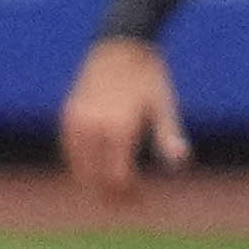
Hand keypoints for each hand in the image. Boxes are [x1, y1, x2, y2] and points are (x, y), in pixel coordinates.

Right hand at [62, 33, 191, 195]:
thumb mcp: (164, 105)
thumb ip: (168, 136)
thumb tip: (180, 163)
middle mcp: (94, 128)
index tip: (141, 200)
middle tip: (126, 204)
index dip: (128, 194)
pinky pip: (70, 151)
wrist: (120, 45)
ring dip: (93, 183)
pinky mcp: (68, 116)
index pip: (117, 176)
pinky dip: (81, 165)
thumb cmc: (148, 75)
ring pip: (78, 167)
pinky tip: (95, 169)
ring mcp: (77, 122)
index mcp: (119, 128)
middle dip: (110, 194)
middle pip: (95, 177)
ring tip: (110, 190)